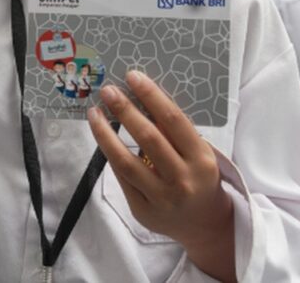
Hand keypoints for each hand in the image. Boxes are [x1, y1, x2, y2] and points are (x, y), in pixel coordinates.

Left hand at [88, 71, 234, 281]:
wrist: (205, 223)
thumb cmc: (199, 177)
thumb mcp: (199, 153)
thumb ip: (175, 133)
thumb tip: (142, 98)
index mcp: (201, 159)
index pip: (173, 120)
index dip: (151, 96)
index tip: (133, 76)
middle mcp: (182, 180)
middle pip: (148, 139)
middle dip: (125, 111)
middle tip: (108, 90)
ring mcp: (161, 199)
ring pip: (126, 162)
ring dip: (106, 134)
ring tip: (95, 113)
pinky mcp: (143, 211)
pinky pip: (122, 178)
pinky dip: (111, 155)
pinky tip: (102, 137)